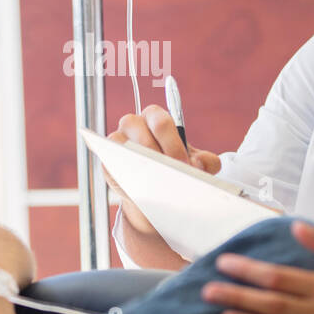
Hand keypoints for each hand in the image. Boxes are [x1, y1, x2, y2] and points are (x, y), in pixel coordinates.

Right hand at [108, 105, 220, 231]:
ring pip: (124, 143)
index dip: (173, 144)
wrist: (155, 194)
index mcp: (157, 119)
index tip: (183, 165)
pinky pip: (110, 158)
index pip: (162, 122)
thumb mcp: (196, 165)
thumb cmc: (175, 170)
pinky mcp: (107, 156)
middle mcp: (135, 123)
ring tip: (157, 180)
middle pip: (142, 130)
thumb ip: (207, 162)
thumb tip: (199, 164)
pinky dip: (124, 169)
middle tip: (172, 174)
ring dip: (142, 161)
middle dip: (159, 154)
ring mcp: (118, 139)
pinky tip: (139, 183)